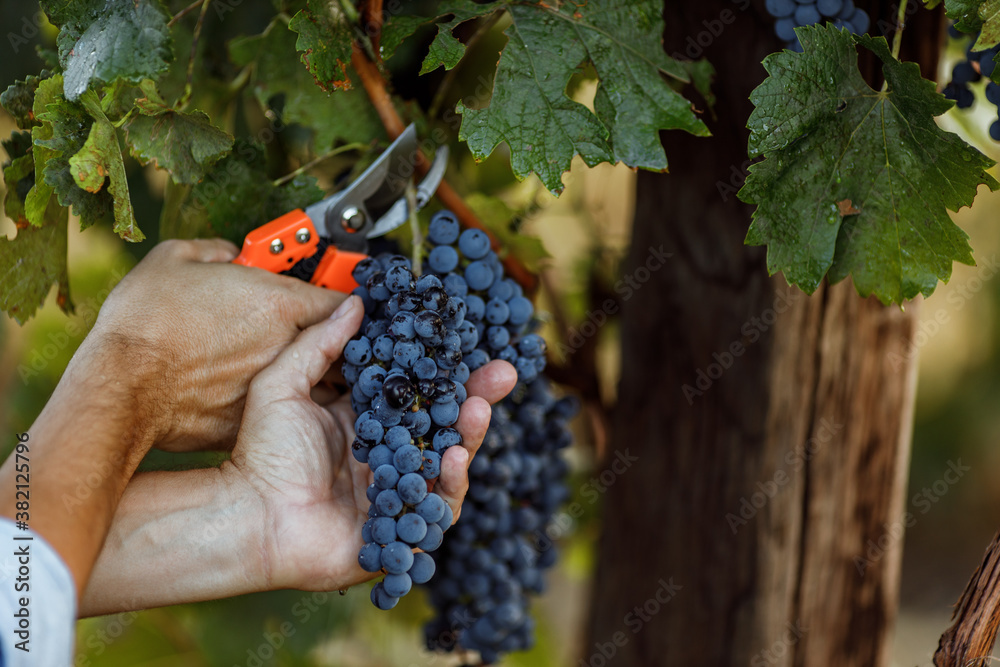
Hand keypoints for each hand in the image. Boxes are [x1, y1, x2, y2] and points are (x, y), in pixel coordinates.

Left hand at [80, 295, 517, 614]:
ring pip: (450, 462)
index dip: (448, 370)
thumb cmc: (260, 454)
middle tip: (502, 374)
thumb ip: (321, 344)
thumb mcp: (284, 385)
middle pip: (445, 424)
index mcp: (368, 421)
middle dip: (477, 398)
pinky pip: (439, 508)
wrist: (248, 515)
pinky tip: (454, 458)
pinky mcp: (402, 529)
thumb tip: (355, 301)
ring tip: (477, 410)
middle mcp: (389, 455)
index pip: (419, 391)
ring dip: (469, 436)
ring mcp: (399, 492)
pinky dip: (451, 483)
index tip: (472, 345)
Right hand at [87, 239, 345, 451]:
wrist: (119, 385)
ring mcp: (271, 388)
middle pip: (328, 345)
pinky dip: (265, 402)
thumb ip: (216, 252)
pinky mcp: (250, 420)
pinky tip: (243, 392)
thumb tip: (228, 255)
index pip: (340, 303)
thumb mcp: (175, 258)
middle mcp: (285, 347)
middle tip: (306, 332)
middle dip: (320, 337)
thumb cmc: (145, 322)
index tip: (336, 302)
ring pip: (304, 382)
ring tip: (275, 364)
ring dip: (299, 372)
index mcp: (279, 303)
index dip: (340, 301)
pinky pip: (270, 408)